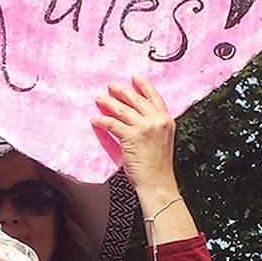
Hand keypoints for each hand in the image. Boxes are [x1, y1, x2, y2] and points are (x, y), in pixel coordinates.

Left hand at [91, 76, 176, 190]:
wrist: (157, 182)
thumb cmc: (157, 165)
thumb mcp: (162, 139)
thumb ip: (153, 126)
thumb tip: (136, 116)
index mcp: (166, 120)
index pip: (154, 97)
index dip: (144, 86)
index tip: (134, 78)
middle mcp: (157, 121)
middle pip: (136, 100)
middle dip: (122, 91)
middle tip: (110, 86)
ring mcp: (144, 128)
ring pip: (123, 110)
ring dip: (108, 103)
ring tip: (98, 99)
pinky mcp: (132, 137)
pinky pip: (113, 124)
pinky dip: (102, 121)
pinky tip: (94, 120)